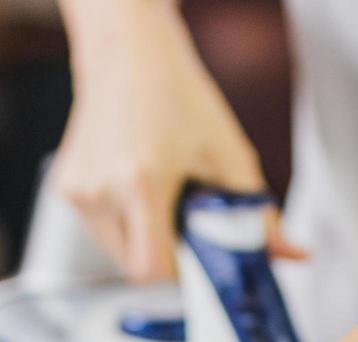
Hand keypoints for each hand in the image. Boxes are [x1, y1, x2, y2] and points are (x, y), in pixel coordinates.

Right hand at [53, 0, 302, 281]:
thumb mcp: (231, 155)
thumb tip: (293, 254)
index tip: (199, 257)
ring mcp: (76, 190)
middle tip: (186, 220)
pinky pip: (101, 229)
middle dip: (166, 254)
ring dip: (145, 239)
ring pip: (116, 252)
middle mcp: (100, 189)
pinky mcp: (64, 187)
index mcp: (141, 182)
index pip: (151, 269)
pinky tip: (138, 186)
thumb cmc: (178, 96)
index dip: (180, 273)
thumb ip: (259, 216)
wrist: (128, 54)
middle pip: (134, 266)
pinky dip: (125, 221)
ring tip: (162, 197)